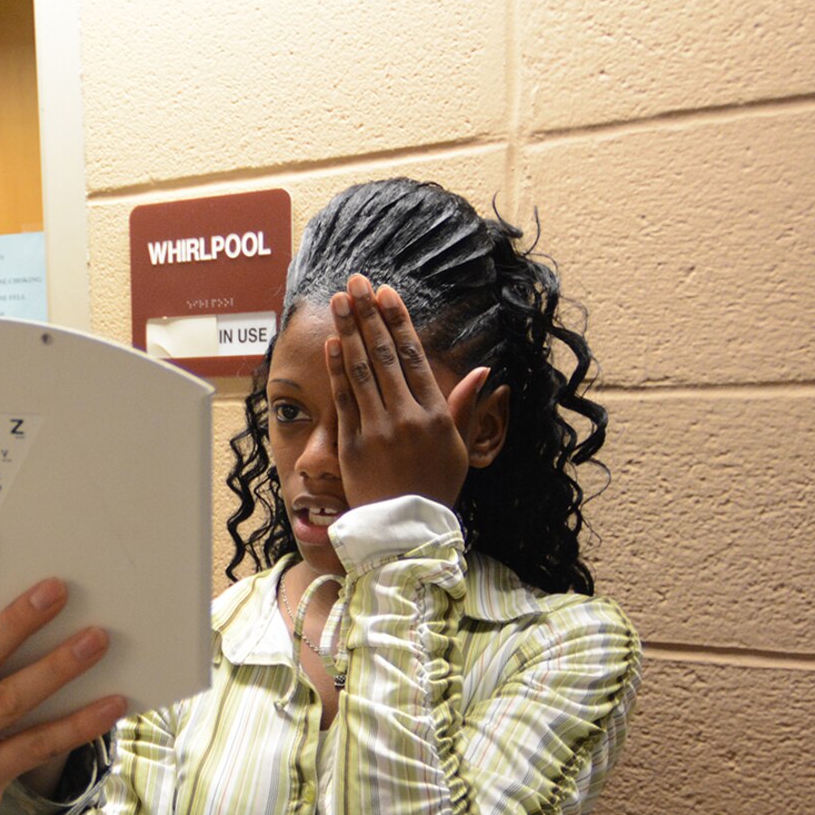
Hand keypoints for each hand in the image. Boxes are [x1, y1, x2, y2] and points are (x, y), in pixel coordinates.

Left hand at [325, 274, 490, 508]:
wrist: (406, 531)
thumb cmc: (435, 489)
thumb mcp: (459, 449)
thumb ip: (465, 407)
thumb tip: (482, 371)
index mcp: (435, 415)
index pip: (414, 358)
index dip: (398, 323)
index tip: (387, 294)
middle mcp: (406, 418)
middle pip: (385, 356)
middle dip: (369, 315)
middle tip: (356, 283)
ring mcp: (377, 430)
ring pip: (361, 371)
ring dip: (349, 332)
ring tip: (340, 301)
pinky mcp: (352, 445)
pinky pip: (344, 400)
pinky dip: (337, 370)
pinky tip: (332, 343)